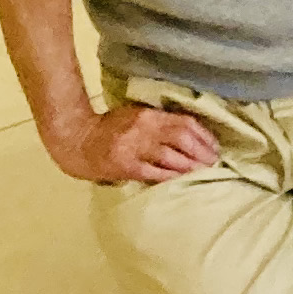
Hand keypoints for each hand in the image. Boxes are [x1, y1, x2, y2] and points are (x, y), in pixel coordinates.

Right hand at [45, 102, 220, 185]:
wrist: (77, 140)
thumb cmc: (111, 127)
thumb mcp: (137, 114)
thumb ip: (161, 121)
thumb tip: (191, 131)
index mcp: (149, 115)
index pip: (185, 123)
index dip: (204, 135)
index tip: (215, 145)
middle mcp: (144, 130)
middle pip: (182, 140)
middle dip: (202, 152)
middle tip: (213, 160)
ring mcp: (135, 149)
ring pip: (171, 158)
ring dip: (191, 166)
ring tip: (203, 170)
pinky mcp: (127, 167)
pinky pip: (155, 173)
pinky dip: (171, 176)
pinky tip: (182, 179)